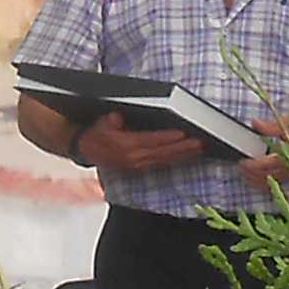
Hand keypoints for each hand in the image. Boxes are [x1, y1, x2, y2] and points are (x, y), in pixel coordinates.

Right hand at [79, 114, 212, 173]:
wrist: (86, 150)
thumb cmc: (97, 133)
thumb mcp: (103, 121)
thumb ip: (113, 120)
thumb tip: (119, 117)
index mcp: (125, 146)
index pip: (151, 141)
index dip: (168, 138)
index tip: (184, 134)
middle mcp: (133, 159)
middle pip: (163, 153)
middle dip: (183, 149)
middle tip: (201, 143)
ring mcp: (137, 166)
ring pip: (165, 161)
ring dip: (183, 156)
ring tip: (200, 150)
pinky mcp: (139, 170)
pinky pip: (161, 165)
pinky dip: (175, 161)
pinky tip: (186, 157)